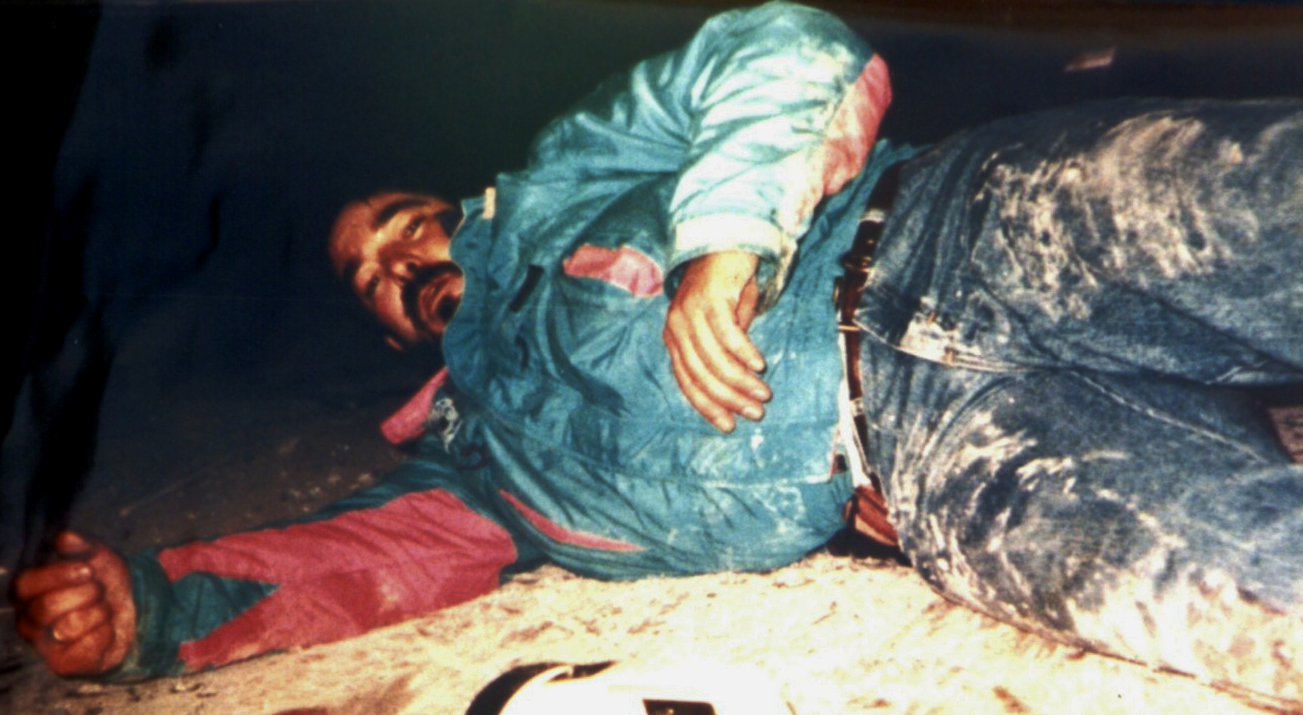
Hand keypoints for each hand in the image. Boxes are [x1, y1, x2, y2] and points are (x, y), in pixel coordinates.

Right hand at [13, 531, 135, 675]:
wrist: (132, 610)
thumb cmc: (104, 580)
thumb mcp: (97, 555)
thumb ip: (80, 544)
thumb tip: (64, 538)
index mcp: (28, 592)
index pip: (25, 585)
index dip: (57, 575)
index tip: (88, 569)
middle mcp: (29, 621)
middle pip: (45, 609)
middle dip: (84, 594)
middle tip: (100, 590)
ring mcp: (44, 646)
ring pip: (68, 628)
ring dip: (99, 612)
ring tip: (104, 609)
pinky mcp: (65, 665)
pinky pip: (87, 647)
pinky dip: (107, 632)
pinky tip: (107, 628)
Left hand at [663, 250, 770, 431]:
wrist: (726, 239)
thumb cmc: (727, 285)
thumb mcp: (724, 322)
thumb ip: (725, 350)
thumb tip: (740, 379)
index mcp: (675, 338)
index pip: (687, 381)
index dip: (708, 406)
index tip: (729, 425)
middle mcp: (676, 327)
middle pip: (700, 374)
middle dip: (728, 399)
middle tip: (755, 412)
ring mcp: (690, 312)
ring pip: (714, 359)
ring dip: (740, 381)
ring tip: (763, 394)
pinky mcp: (709, 298)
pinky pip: (727, 333)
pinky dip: (743, 352)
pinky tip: (759, 365)